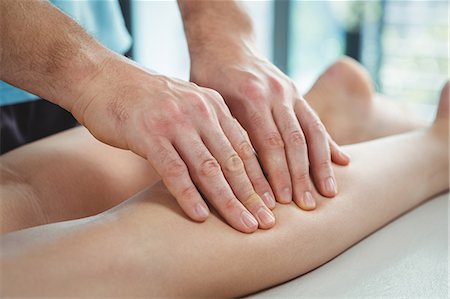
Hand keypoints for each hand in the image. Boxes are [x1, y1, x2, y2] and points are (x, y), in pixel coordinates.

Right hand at [71, 57, 275, 232]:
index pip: (244, 147)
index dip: (260, 178)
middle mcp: (199, 111)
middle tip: (267, 223)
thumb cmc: (145, 99)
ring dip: (228, 201)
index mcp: (213, 105)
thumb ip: (206, 130)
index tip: (272, 205)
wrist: (102, 77)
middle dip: (252, 196)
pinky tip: (200, 217)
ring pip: (209, 168)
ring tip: (244, 225)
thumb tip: (225, 165)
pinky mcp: (148, 134)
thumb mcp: (184, 107)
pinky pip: (173, 170)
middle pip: (233, 161)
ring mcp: (175, 122)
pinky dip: (188, 195)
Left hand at [190, 46, 349, 209]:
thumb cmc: (209, 76)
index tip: (279, 202)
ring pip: (311, 132)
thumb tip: (235, 176)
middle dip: (301, 177)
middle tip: (307, 207)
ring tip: (329, 193)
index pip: (268, 144)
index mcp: (250, 97)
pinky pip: (316, 120)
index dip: (275, 175)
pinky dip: (328, 143)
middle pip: (293, 141)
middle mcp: (276, 93)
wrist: (225, 43)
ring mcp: (290, 92)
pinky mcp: (297, 93)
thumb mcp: (208, 101)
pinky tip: (343, 162)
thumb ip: (226, 131)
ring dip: (321, 165)